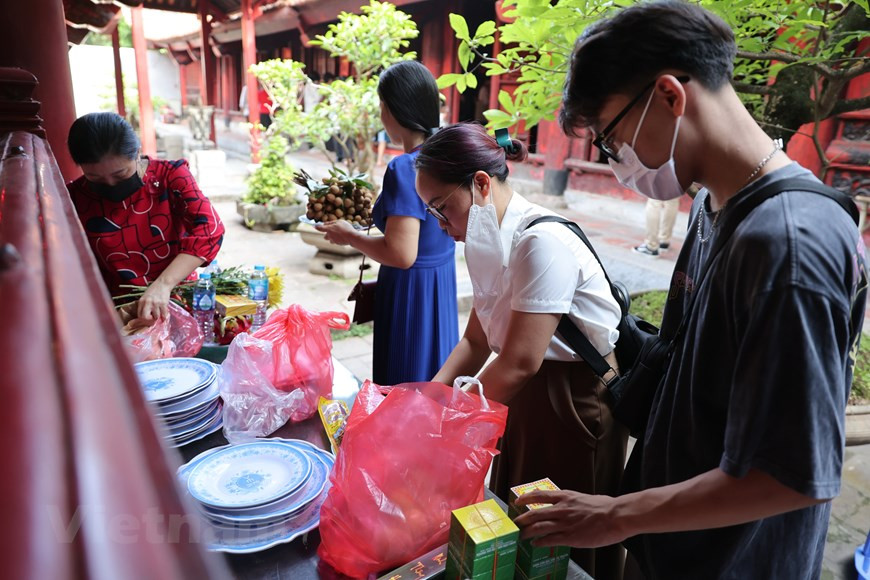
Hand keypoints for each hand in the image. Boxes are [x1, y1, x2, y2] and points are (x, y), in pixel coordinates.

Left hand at [137, 282, 171, 321]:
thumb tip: (144, 317)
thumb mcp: (145, 297)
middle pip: (145, 317)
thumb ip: (144, 305)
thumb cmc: (153, 290)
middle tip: (153, 319)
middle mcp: (147, 302)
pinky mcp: (163, 303)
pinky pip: (164, 314)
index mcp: (141, 301)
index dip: (143, 319)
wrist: (163, 284)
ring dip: (158, 316)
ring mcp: (155, 303)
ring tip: (159, 313)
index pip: (139, 315)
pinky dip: (164, 316)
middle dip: (149, 320)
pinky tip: (164, 314)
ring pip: (156, 316)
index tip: (147, 319)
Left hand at [315, 220, 356, 245]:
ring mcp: (333, 240)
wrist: (351, 237)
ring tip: (339, 234)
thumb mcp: (339, 222)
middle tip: (333, 231)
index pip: (320, 228)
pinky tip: (343, 237)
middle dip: (328, 235)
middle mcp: (329, 235)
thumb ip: (331, 222)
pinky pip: (336, 241)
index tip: (315, 226)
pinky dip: (338, 239)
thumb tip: (325, 224)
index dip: (317, 227)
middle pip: (325, 236)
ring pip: (330, 240)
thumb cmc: (345, 227)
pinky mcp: (337, 243)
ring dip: (333, 238)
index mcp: (328, 229)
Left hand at [514, 490, 628, 548]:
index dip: (526, 498)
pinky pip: (550, 540)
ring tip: (521, 535)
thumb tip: (569, 504)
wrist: (616, 516)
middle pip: (535, 513)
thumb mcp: (584, 498)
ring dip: (527, 532)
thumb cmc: (605, 507)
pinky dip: (540, 542)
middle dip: (522, 519)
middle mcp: (562, 509)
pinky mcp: (570, 537)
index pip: (540, 495)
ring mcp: (565, 523)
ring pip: (538, 527)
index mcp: (566, 497)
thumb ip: (573, 502)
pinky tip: (535, 544)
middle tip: (515, 523)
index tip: (518, 501)